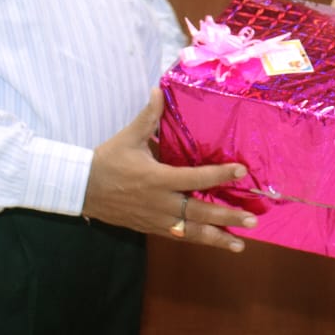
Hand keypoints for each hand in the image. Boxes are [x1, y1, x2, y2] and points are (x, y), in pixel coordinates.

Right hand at [82, 88, 256, 249]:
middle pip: (199, 212)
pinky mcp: (151, 228)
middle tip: (252, 220)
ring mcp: (156, 219)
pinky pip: (179, 236)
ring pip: (191, 231)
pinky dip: (197, 239)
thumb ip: (148, 117)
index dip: (219, 174)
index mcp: (157, 178)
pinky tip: (214, 243)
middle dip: (227, 217)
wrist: (82, 189)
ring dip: (216, 238)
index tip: (241, 171)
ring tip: (239, 245)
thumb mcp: (128, 137)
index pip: (195, 177)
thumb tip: (159, 90)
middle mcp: (160, 202)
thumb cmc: (107, 161)